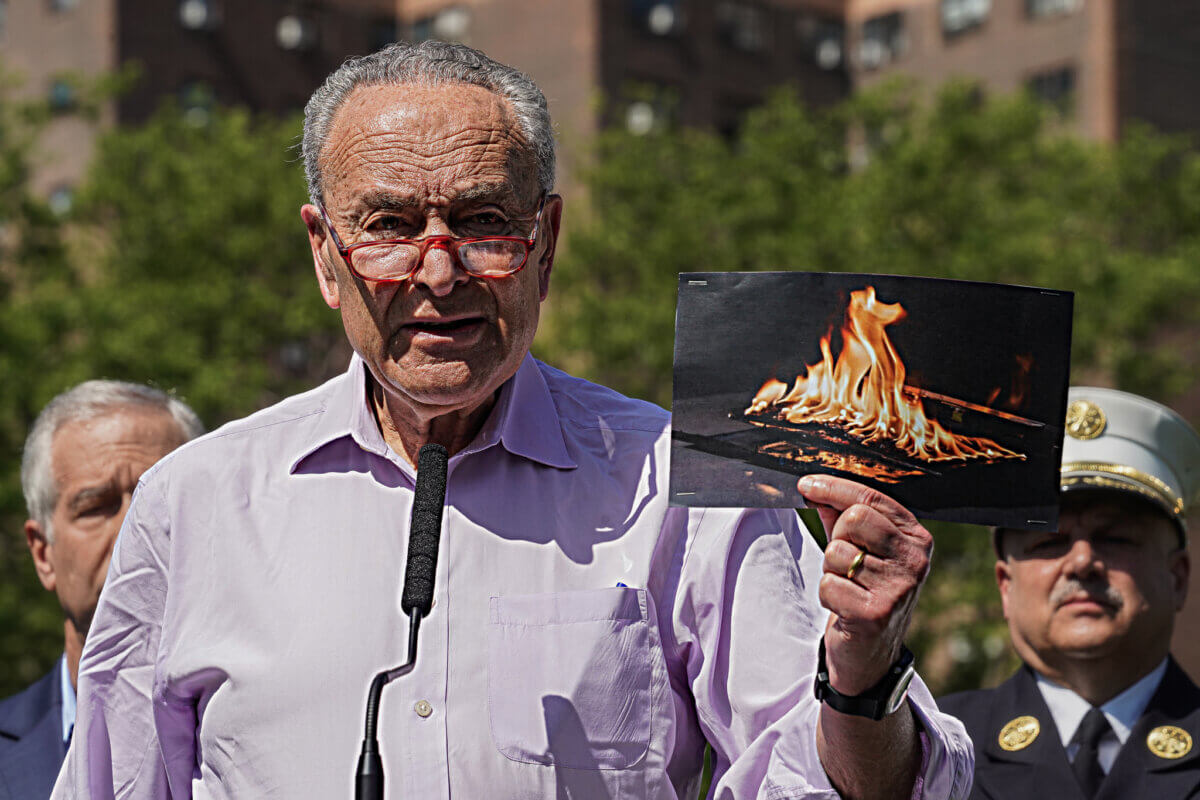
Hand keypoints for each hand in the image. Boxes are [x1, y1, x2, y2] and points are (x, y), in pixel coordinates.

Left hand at [798, 475, 931, 697]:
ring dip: (831, 570)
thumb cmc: (864, 593)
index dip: (833, 487)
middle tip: (843, 562)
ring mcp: (899, 587)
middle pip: (853, 519)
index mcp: (916, 538)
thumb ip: (840, 517)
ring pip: (836, 552)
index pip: (871, 498)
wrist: (870, 655)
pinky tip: (845, 608)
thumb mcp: (861, 550)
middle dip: (836, 537)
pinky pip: (829, 584)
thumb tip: (813, 488)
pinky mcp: (875, 613)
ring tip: (848, 588)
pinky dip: (827, 595)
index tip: (806, 484)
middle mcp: (914, 560)